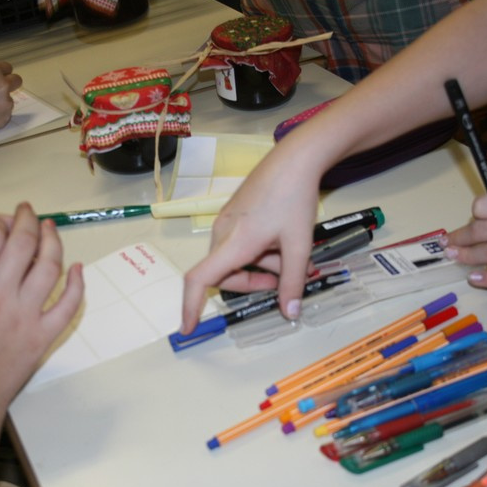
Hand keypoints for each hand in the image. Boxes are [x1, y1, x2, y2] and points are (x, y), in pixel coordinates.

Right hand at [0, 62, 22, 140]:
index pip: (8, 67)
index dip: (3, 73)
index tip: (1, 77)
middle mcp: (2, 85)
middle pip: (17, 80)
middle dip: (11, 84)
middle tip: (0, 90)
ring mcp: (6, 102)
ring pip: (10, 99)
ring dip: (1, 102)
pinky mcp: (7, 117)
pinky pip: (6, 113)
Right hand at [0, 203, 83, 421]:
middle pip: (23, 243)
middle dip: (27, 219)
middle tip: (27, 212)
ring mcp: (24, 317)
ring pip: (50, 266)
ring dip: (53, 240)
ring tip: (49, 228)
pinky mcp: (43, 336)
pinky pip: (69, 304)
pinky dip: (77, 282)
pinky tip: (76, 268)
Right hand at [181, 139, 321, 332]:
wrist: (295, 158)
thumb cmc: (294, 199)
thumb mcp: (299, 245)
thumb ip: (293, 282)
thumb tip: (290, 313)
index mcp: (233, 243)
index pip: (199, 280)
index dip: (190, 307)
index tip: (187, 328)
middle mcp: (223, 233)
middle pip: (225, 273)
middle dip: (254, 283)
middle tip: (287, 281)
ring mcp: (227, 222)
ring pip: (237, 259)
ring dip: (263, 266)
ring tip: (295, 258)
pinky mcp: (235, 214)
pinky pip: (241, 243)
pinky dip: (261, 252)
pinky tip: (285, 243)